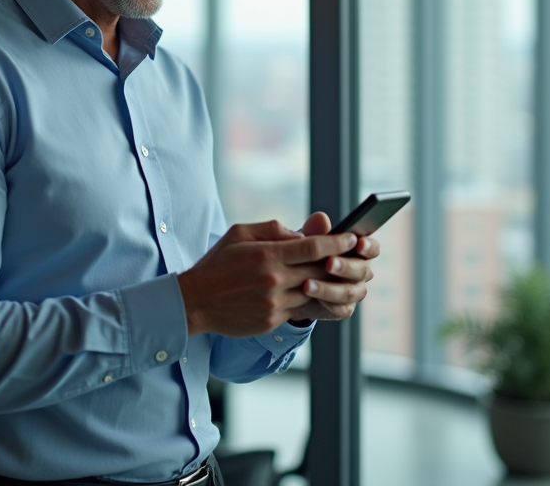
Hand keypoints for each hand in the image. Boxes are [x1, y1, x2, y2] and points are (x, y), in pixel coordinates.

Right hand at [177, 219, 358, 336]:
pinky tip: (307, 293)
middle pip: (319, 270)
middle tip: (353, 256)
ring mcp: (274, 303)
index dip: (337, 242)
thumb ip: (271, 229)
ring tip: (332, 276)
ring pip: (313, 292)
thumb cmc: (217, 263)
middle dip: (338, 263)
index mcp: (268, 254)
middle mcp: (274, 279)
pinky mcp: (272, 321)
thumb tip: (299, 233)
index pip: (314, 247)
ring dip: (324, 284)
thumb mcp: (239, 234)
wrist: (196, 301)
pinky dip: (305, 300)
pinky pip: (298, 310)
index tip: (352, 238)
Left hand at [287, 212, 379, 324]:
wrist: (289, 284)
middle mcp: (359, 270)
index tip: (358, 243)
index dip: (368, 246)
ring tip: (307, 284)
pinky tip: (311, 296)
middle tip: (328, 263)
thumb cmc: (303, 254)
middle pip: (363, 270)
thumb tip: (321, 219)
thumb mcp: (304, 241)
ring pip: (352, 292)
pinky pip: (342, 309)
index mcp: (356, 250)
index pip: (372, 247)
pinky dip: (328, 303)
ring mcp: (353, 290)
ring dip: (330, 288)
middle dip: (346, 266)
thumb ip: (313, 230)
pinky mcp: (343, 308)